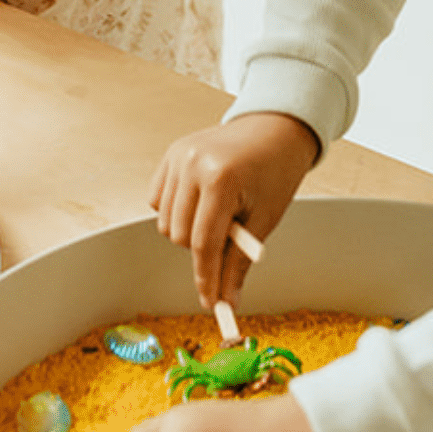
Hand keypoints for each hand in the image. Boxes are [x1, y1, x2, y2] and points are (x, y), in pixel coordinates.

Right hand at [149, 111, 319, 308]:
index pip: (203, 243)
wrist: (275, 129)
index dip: (207, 278)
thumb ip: (238, 262)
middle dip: (200, 251)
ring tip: (219, 216)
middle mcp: (192, 164)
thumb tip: (226, 300)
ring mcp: (178, 156)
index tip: (211, 302)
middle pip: (178, 236)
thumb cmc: (275, 172)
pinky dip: (174, 211)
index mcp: (220, 179)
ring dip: (186, 231)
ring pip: (164, 221)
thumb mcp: (263, 220)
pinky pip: (157, 199)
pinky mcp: (171, 153)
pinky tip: (201, 202)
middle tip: (228, 242)